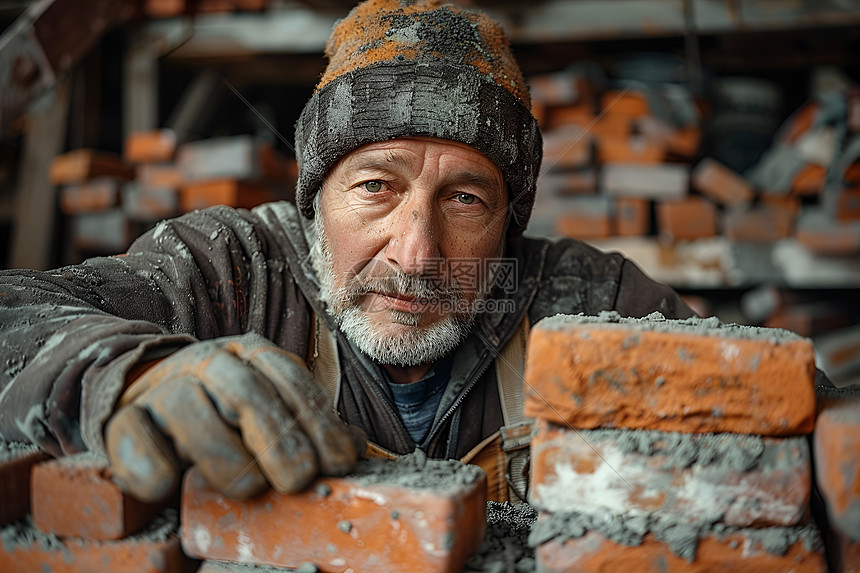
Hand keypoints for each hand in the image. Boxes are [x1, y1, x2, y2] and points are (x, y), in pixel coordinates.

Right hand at [104, 333, 363, 501]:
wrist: (142, 395)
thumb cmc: (221, 412)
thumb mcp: (270, 407)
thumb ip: (307, 423)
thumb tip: (355, 448)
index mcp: (253, 356)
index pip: (293, 381)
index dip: (321, 423)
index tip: (339, 463)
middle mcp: (210, 363)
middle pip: (247, 394)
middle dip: (280, 440)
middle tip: (297, 481)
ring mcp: (164, 387)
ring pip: (191, 410)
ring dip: (225, 456)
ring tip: (247, 488)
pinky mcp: (123, 417)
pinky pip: (134, 437)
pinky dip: (153, 466)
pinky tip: (171, 486)